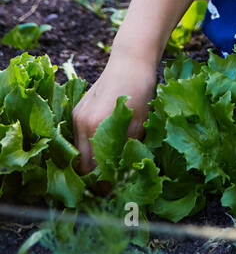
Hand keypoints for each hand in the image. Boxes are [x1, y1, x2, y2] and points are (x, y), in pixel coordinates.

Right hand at [71, 51, 158, 178]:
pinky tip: (101, 151)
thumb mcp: (141, 121)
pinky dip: (88, 148)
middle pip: (81, 163)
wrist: (130, 60)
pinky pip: (78, 138)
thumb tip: (125, 174)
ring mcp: (76, 116)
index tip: (113, 193)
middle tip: (110, 187)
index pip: (94, 168)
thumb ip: (129, 148)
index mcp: (96, 126)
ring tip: (106, 171)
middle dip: (94, 178)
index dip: (103, 184)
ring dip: (90, 163)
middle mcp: (81, 123)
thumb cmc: (141, 89)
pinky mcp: (77, 111)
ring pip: (78, 151)